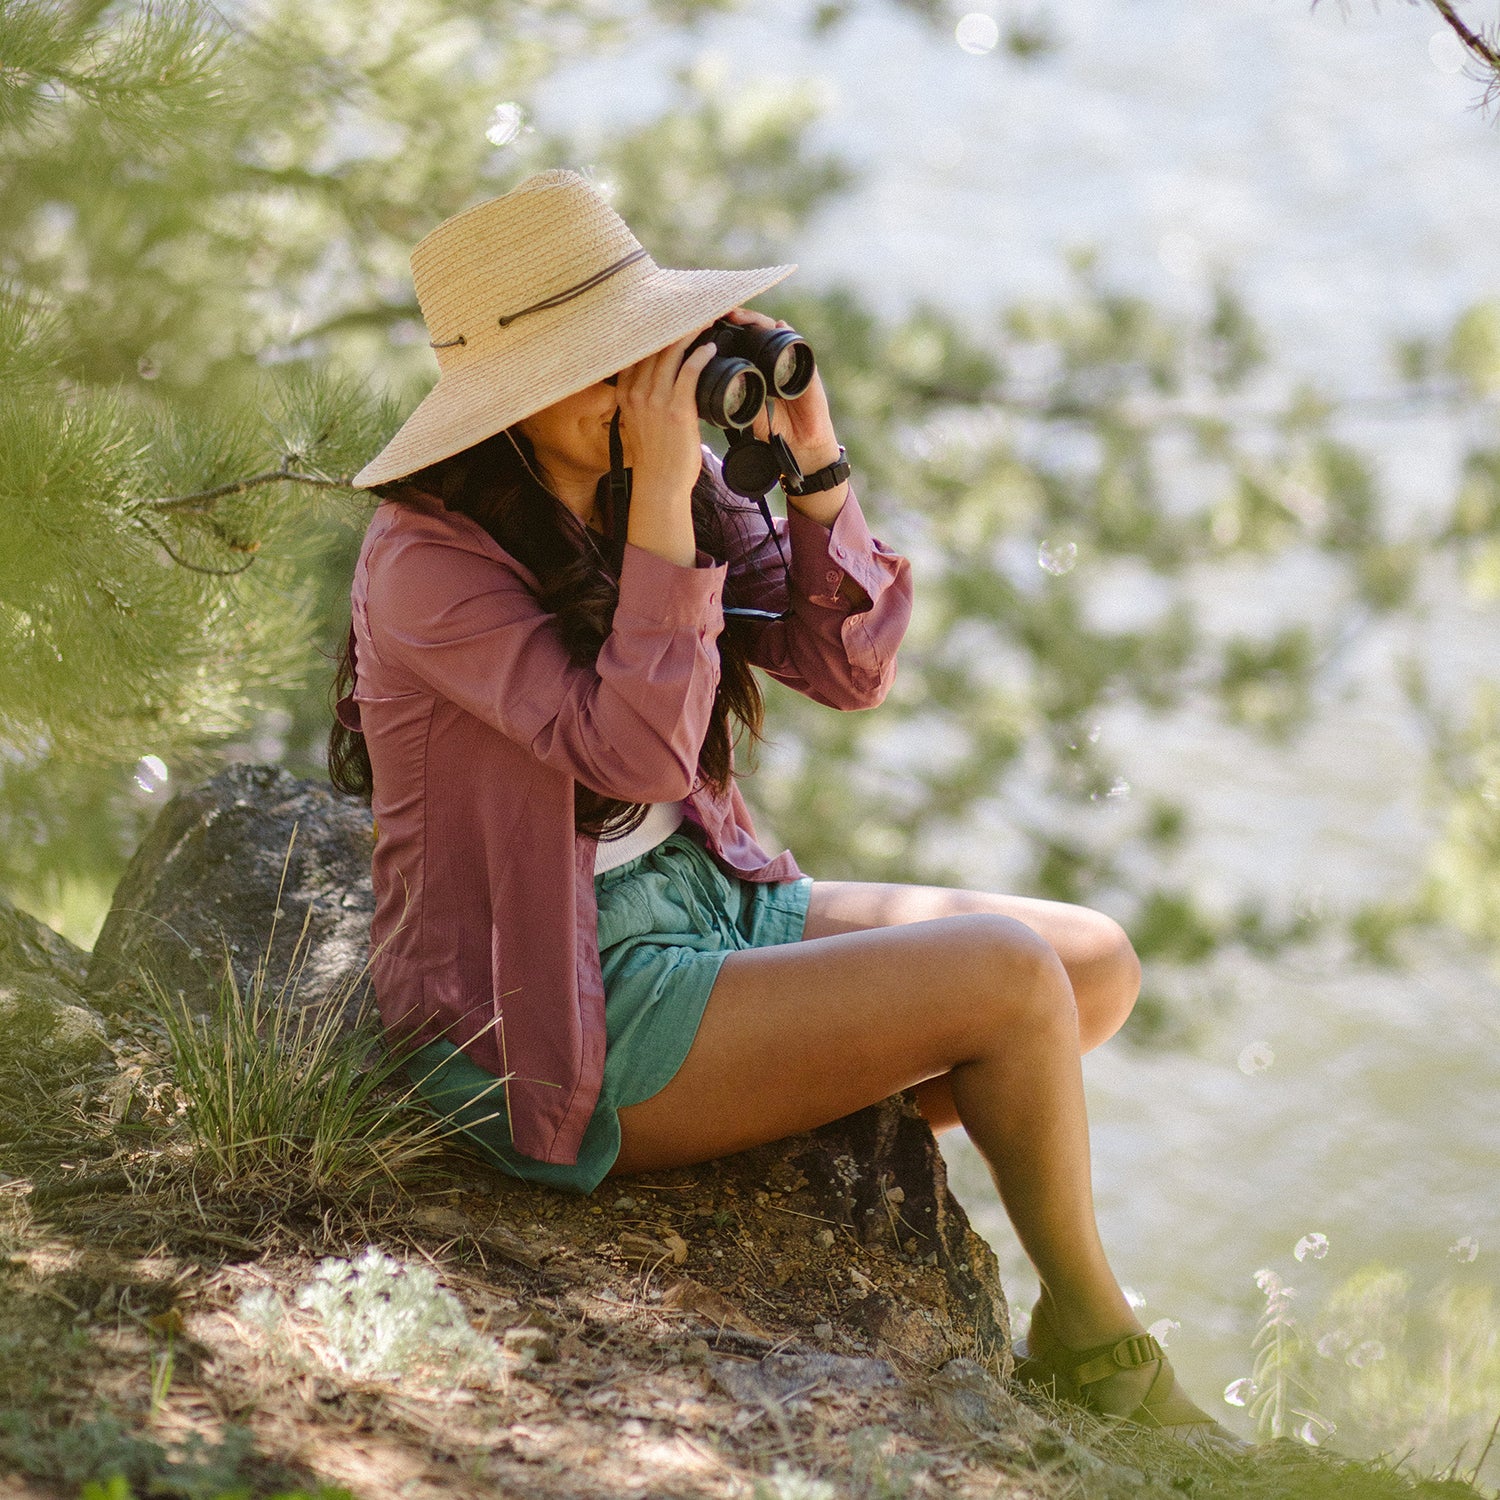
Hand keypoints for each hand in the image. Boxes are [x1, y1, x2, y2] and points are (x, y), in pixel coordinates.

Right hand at [614, 329, 717, 566]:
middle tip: (694, 308)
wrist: (660, 484)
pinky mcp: (676, 410)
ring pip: (671, 352)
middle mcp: (635, 392)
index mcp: (625, 391)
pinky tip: (711, 347)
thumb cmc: (656, 455)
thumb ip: (645, 397)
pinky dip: (700, 355)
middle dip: (675, 323)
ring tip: (707, 319)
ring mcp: (654, 400)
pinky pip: (689, 372)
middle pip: (654, 344)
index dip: (655, 329)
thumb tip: (662, 377)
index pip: (638, 349)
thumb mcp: (640, 421)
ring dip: (691, 332)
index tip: (670, 314)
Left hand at [722, 307, 842, 474]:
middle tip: (723, 313)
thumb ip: (734, 397)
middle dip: (741, 320)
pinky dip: (789, 334)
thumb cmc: (775, 431)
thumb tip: (708, 388)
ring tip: (743, 316)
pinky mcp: (807, 370)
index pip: (742, 342)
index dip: (728, 332)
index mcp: (759, 370)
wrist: (800, 448)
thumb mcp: (747, 412)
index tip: (709, 325)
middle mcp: (774, 362)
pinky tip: (779, 325)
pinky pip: (798, 345)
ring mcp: (791, 363)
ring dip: (760, 321)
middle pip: (757, 330)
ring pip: (775, 332)